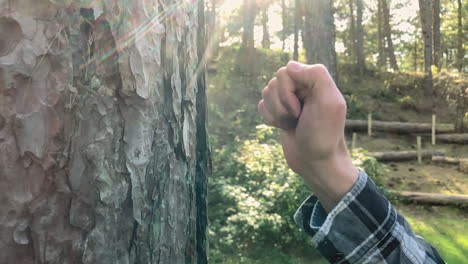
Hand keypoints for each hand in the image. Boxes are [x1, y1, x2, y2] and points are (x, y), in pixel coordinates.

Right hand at [258, 61, 357, 210]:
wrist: (315, 162)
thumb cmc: (323, 134)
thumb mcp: (329, 102)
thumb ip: (316, 75)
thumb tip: (290, 66)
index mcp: (314, 81)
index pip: (286, 72)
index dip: (288, 92)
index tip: (302, 110)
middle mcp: (301, 87)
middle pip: (274, 82)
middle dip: (282, 104)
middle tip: (298, 118)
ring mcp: (288, 100)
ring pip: (266, 93)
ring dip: (277, 113)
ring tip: (292, 124)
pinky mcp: (278, 113)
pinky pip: (262, 105)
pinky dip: (269, 118)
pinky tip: (283, 127)